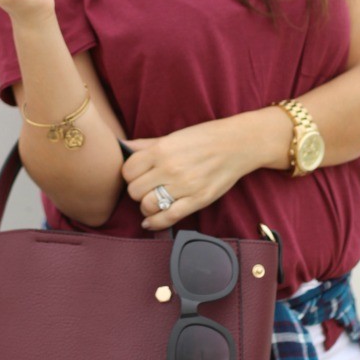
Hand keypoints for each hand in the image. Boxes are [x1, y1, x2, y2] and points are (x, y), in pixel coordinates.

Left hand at [121, 121, 246, 230]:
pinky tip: (150, 221)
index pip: (128, 171)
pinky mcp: (198, 200)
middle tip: (146, 188)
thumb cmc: (204, 137)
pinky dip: (155, 223)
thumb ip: (145, 144)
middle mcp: (170, 168)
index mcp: (161, 150)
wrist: (237, 144)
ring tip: (153, 201)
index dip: (130, 175)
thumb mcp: (172, 136)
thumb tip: (122, 147)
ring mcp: (184, 186)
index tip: (137, 175)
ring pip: (148, 206)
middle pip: (135, 190)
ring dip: (146, 206)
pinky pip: (168, 218)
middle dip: (137, 191)